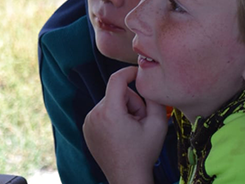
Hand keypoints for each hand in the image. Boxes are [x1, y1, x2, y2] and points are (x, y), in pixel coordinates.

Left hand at [83, 66, 167, 183]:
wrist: (127, 177)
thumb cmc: (143, 153)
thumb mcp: (158, 124)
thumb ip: (155, 99)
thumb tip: (148, 82)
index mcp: (110, 112)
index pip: (116, 79)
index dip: (129, 72)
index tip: (138, 72)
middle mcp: (94, 115)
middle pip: (116, 94)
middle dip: (131, 103)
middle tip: (139, 122)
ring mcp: (88, 122)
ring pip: (110, 103)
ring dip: (122, 111)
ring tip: (129, 130)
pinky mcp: (86, 128)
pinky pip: (102, 112)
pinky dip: (112, 118)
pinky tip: (119, 133)